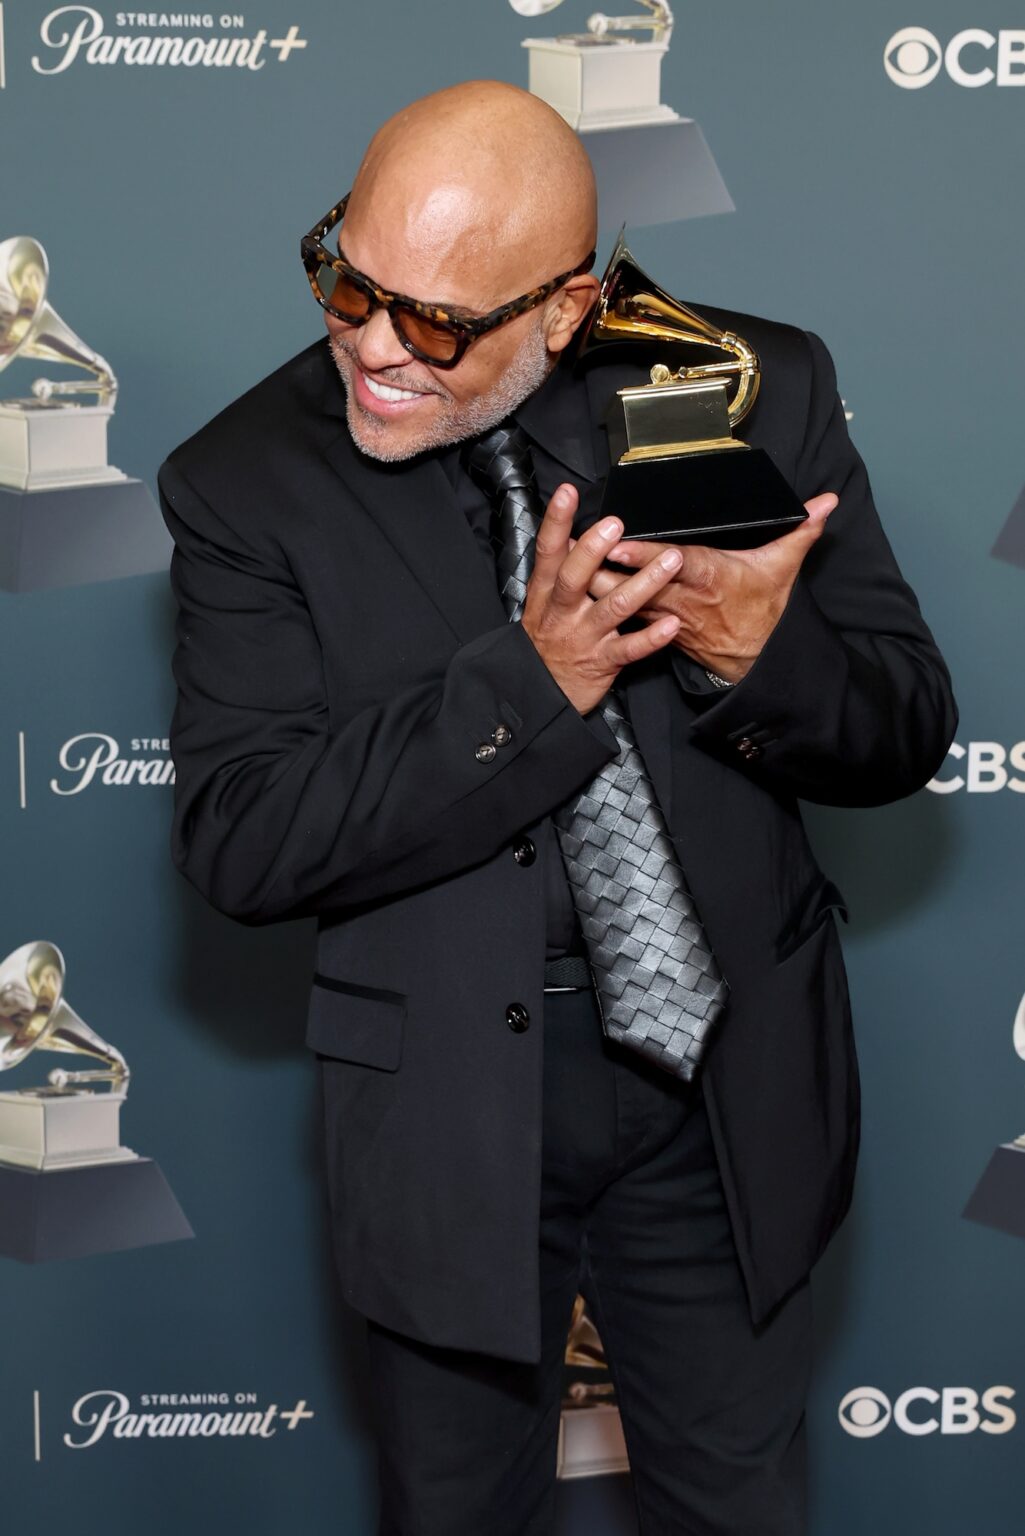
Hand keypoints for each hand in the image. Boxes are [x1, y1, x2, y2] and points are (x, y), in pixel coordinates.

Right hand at [521, 483, 685, 714]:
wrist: (538, 693)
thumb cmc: (546, 641)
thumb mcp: (542, 604)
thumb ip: (559, 571)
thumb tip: (575, 534)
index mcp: (546, 593)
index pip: (549, 551)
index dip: (556, 521)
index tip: (567, 493)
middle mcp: (563, 612)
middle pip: (575, 577)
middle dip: (594, 550)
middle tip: (616, 524)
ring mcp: (583, 636)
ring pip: (613, 607)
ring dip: (644, 583)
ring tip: (671, 561)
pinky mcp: (602, 662)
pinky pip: (630, 649)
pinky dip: (651, 638)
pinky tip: (672, 624)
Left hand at [587, 493, 838, 682]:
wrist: (757, 660)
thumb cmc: (765, 609)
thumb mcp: (784, 568)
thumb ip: (802, 530)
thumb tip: (829, 501)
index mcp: (711, 577)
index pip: (674, 563)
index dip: (646, 555)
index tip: (621, 544)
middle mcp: (683, 598)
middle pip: (638, 581)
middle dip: (606, 566)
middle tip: (576, 546)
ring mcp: (666, 617)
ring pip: (624, 600)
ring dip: (595, 583)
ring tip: (565, 562)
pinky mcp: (656, 629)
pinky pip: (623, 616)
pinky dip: (601, 601)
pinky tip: (575, 587)